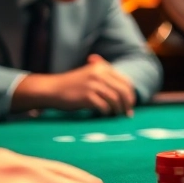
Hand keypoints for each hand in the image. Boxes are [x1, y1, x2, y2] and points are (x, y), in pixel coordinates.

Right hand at [15, 55, 136, 115]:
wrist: (52, 89)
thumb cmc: (74, 85)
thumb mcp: (90, 74)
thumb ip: (107, 79)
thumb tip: (127, 96)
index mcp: (103, 67)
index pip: (125, 82)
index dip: (130, 94)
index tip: (131, 104)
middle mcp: (99, 74)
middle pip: (123, 91)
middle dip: (128, 104)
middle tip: (128, 113)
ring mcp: (93, 84)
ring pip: (115, 99)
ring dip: (118, 109)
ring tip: (116, 115)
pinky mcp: (86, 96)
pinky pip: (104, 106)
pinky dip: (106, 112)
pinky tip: (104, 114)